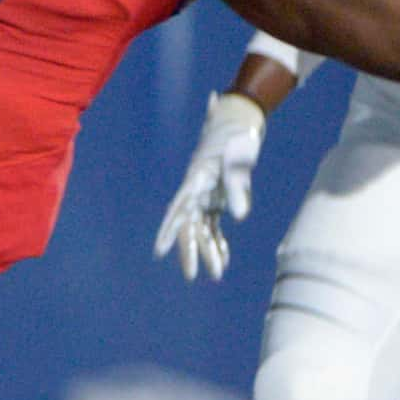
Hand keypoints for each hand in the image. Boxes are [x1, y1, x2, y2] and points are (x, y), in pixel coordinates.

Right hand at [153, 92, 265, 281]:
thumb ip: (238, 189)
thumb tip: (240, 218)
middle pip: (188, 225)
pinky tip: (224, 258)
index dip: (168, 231)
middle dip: (190, 250)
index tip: (159, 251)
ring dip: (208, 251)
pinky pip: (213, 225)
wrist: (239, 123)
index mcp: (196, 181)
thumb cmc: (237, 139)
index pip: (178, 210)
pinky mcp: (215, 200)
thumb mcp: (239, 161)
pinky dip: (219, 241)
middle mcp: (196, 192)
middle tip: (192, 276)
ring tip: (217, 274)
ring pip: (201, 229)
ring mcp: (205, 197)